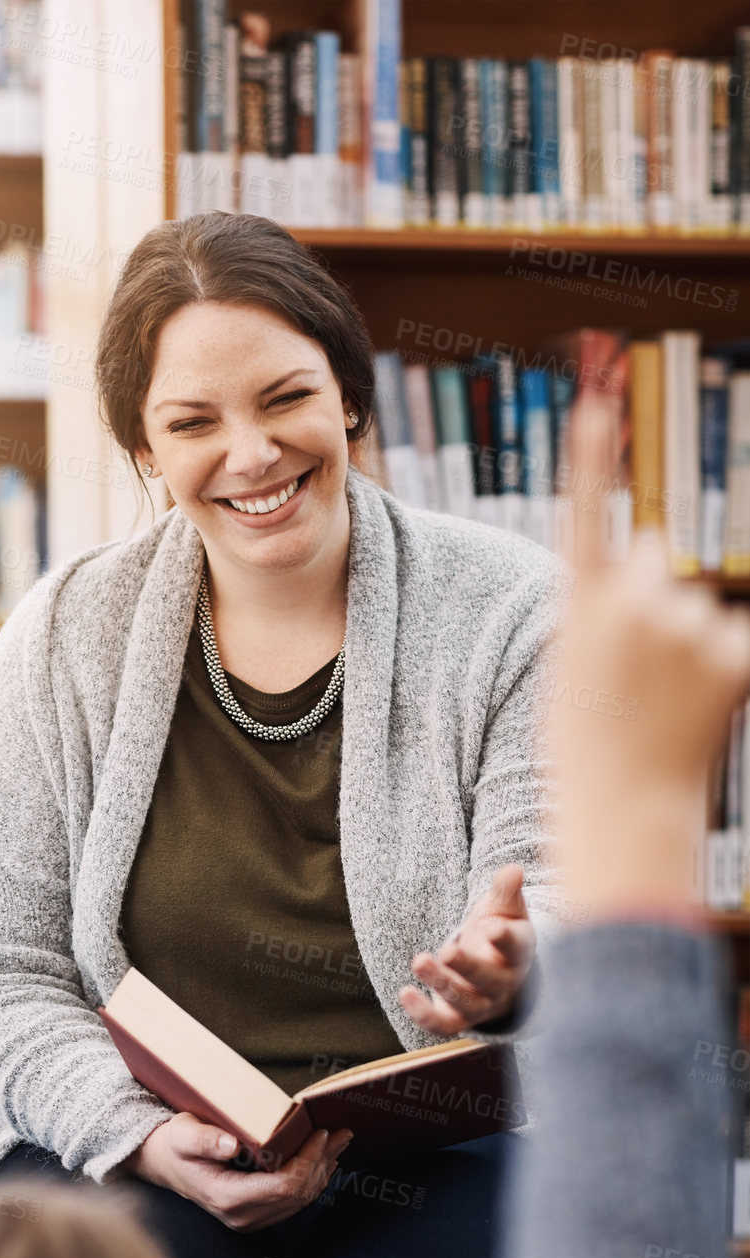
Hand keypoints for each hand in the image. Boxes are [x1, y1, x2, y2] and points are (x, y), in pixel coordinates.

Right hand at [120, 1112, 351, 1231]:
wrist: (166, 1164)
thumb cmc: (176, 1143)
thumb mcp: (183, 1134)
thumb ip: (204, 1139)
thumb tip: (230, 1145)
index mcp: (228, 1199)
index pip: (283, 1186)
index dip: (308, 1160)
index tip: (321, 1132)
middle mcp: (243, 1217)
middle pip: (298, 1195)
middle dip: (322, 1163)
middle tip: (341, 1132)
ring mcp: (251, 1220)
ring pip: (301, 1201)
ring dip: (323, 1171)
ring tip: (339, 1141)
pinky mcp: (258, 1215)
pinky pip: (294, 1202)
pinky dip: (313, 1179)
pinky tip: (324, 1159)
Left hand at [399, 864, 534, 1036]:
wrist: (501, 977)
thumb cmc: (501, 936)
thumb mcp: (506, 911)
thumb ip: (506, 891)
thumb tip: (512, 869)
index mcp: (517, 953)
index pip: (515, 947)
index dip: (506, 940)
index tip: (495, 929)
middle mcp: (502, 984)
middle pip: (488, 980)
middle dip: (467, 967)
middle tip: (447, 950)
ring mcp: (481, 1004)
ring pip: (464, 1002)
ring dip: (441, 984)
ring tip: (419, 960)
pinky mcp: (458, 1019)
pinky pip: (442, 1025)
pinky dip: (423, 1015)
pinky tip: (405, 993)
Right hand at [553, 395, 749, 915]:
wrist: (624, 807)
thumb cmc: (589, 742)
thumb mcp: (573, 664)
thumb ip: (608, 604)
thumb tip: (661, 556)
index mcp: (579, 606)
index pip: (587, 513)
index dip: (591, 457)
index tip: (598, 400)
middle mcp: (633, 602)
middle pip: (655, 560)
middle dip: (652, 597)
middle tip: (635, 670)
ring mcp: (685, 626)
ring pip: (696, 607)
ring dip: (688, 643)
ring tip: (663, 703)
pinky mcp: (735, 654)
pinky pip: (734, 641)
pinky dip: (724, 670)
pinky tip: (701, 709)